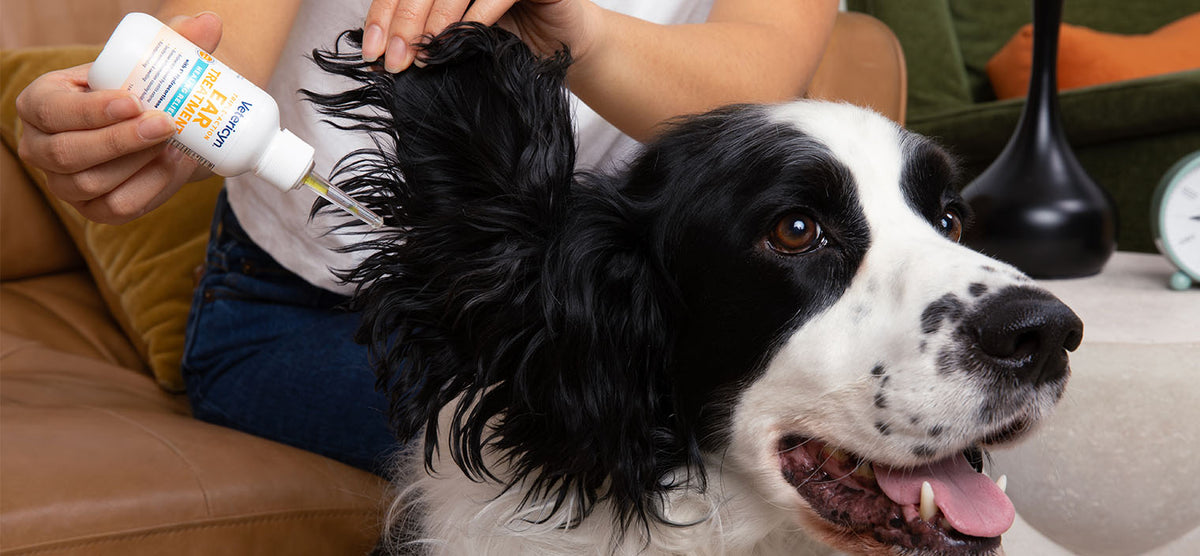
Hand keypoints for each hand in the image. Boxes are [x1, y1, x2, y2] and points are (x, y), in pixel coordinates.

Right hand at [16, 13, 222, 223]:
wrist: (159, 129)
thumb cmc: (142, 90)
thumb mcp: (150, 64)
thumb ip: (175, 40)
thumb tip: (210, 21)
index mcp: (40, 103)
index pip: (53, 110)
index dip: (91, 110)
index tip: (133, 101)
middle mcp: (41, 147)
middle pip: (70, 153)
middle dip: (120, 141)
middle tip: (166, 123)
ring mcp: (64, 185)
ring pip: (93, 184)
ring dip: (138, 164)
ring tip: (173, 143)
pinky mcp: (94, 210)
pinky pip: (118, 207)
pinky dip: (150, 188)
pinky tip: (171, 166)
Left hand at [361, 0, 595, 71]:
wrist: (563, 45)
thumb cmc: (509, 40)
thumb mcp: (456, 37)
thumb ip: (422, 35)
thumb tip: (380, 52)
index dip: (383, 15)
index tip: (373, 51)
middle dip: (402, 22)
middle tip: (393, 59)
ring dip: (432, 21)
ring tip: (420, 55)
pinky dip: (474, 18)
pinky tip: (457, 43)